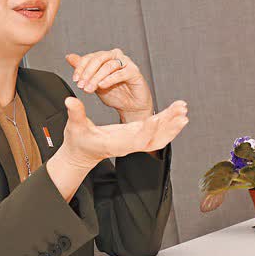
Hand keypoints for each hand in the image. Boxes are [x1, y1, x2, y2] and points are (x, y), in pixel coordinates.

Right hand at [57, 96, 188, 168]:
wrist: (81, 155)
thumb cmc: (78, 141)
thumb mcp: (74, 126)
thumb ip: (75, 113)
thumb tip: (70, 100)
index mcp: (115, 144)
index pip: (135, 139)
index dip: (146, 130)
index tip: (156, 119)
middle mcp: (128, 145)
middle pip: (153, 140)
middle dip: (168, 127)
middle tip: (181, 112)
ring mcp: (133, 143)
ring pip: (158, 139)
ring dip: (172, 127)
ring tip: (183, 112)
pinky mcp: (136, 139)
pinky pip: (157, 137)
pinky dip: (168, 129)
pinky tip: (176, 118)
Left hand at [66, 48, 153, 121]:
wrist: (130, 106)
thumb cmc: (115, 93)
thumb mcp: (94, 82)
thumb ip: (83, 69)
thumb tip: (69, 57)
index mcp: (105, 57)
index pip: (89, 57)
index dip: (80, 68)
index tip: (75, 79)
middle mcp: (115, 56)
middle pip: (98, 59)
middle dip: (87, 73)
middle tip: (81, 85)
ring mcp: (126, 63)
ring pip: (108, 66)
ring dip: (96, 78)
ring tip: (90, 88)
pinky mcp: (134, 72)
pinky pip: (120, 73)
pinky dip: (109, 79)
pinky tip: (102, 86)